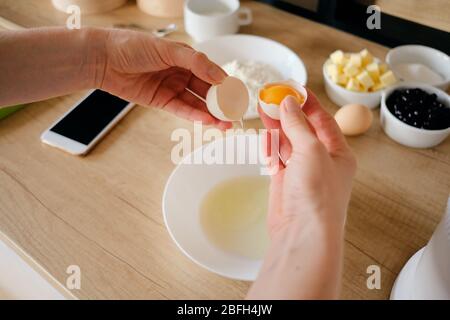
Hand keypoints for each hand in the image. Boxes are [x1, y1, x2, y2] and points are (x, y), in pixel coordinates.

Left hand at [97, 29, 230, 129]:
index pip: (211, 73)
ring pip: (196, 103)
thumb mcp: (168, 50)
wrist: (104, 59)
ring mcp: (172, 88)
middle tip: (233, 116)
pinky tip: (207, 121)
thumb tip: (220, 76)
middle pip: (206, 91)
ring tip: (225, 124)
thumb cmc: (133, 46)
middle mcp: (181, 73)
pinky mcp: (161, 101)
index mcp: (186, 58)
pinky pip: (181, 110)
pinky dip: (194, 116)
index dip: (224, 86)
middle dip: (220, 104)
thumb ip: (196, 62)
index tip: (236, 97)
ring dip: (211, 114)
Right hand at [259, 91, 356, 236]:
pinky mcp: (284, 181)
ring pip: (288, 142)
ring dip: (276, 126)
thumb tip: (287, 103)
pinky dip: (270, 145)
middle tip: (272, 95)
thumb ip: (297, 125)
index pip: (323, 120)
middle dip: (288, 113)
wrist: (302, 232)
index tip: (293, 88)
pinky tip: (264, 133)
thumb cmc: (317, 193)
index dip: (309, 103)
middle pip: (303, 129)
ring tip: (262, 107)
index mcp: (339, 153)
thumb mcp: (311, 151)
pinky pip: (277, 157)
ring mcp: (302, 171)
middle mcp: (321, 161)